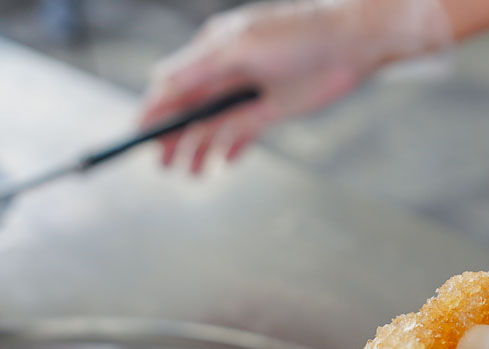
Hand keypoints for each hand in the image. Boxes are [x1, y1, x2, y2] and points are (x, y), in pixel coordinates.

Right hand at [139, 0, 449, 172]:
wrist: (350, 43)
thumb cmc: (297, 34)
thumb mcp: (242, 48)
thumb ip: (200, 68)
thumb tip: (159, 79)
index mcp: (213, 51)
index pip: (174, 85)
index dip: (155, 111)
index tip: (139, 135)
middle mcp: (227, 73)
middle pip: (191, 110)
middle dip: (174, 137)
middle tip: (163, 165)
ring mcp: (249, 93)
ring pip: (215, 126)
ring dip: (200, 149)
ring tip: (192, 174)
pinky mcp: (272, 110)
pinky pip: (243, 133)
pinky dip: (232, 148)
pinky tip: (224, 163)